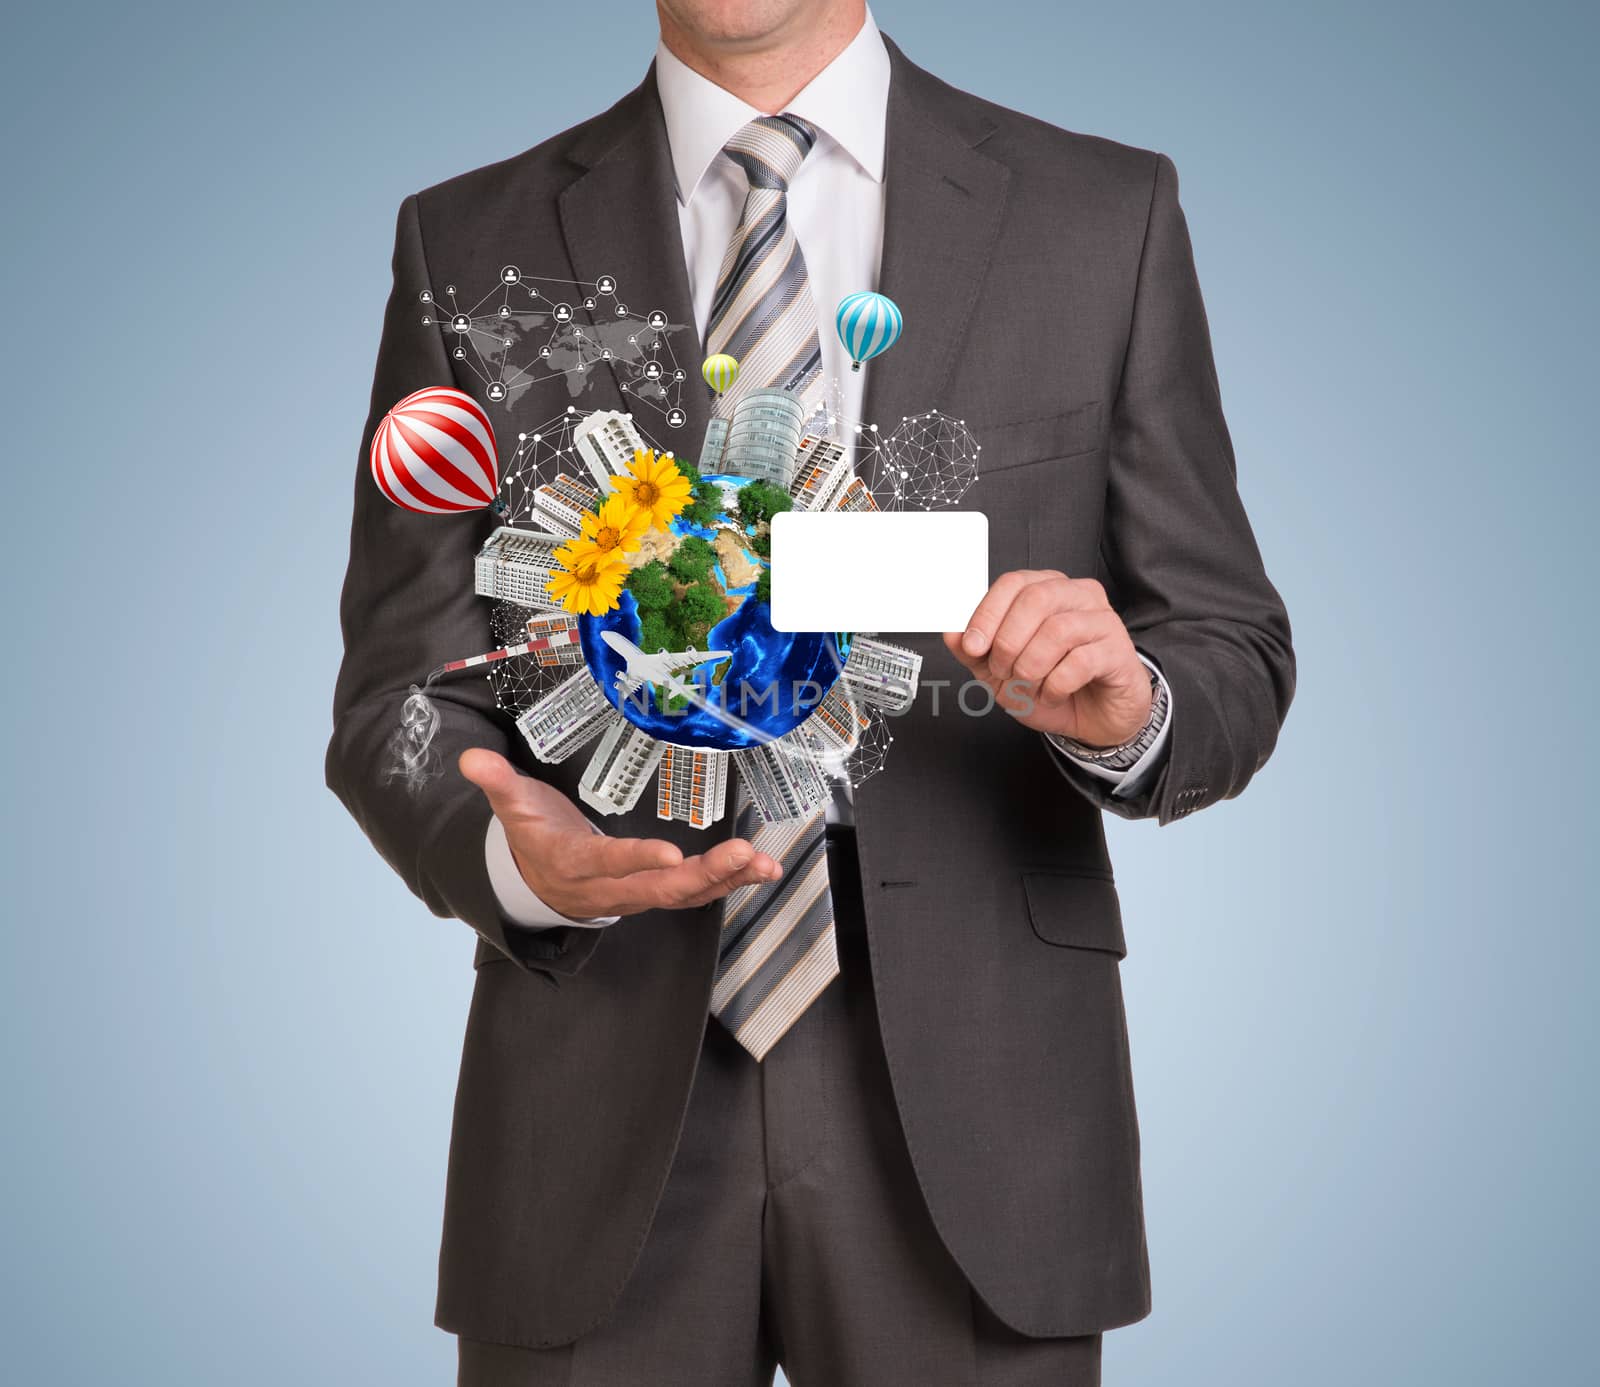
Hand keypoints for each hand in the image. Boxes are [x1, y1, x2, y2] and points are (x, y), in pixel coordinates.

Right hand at [459, 748, 780, 917]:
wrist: (536, 883)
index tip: (669, 855)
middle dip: (703, 875)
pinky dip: (730, 883)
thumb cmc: (533, 835)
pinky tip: (761, 871)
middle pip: (659, 889)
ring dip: (726, 880)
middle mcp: (609, 888)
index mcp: (573, 863)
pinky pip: (695, 894)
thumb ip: (497, 782)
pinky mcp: (655, 892)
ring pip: (683, 896)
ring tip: (763, 865)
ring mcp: (635, 895)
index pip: (606, 864)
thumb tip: (471, 760)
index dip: (636, 861)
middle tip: (743, 854)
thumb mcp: (512, 807)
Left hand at [943, 570, 1151, 744]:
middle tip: (1002, 672)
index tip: (973, 647)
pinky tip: (1053, 694)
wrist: (1093, 720)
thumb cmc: (1052, 686)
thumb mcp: (1001, 673)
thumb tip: (951, 633)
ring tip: (1029, 686)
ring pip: (1058, 630)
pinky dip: (1056, 685)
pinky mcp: (1118, 651)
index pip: (1013, 583)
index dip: (987, 614)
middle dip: (1008, 642)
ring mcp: (1103, 621)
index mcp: (1048, 590)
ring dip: (1032, 667)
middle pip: (1036, 599)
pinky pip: (1080, 661)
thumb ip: (975, 652)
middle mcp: (1078, 596)